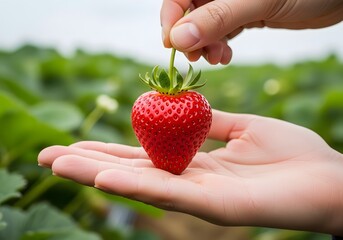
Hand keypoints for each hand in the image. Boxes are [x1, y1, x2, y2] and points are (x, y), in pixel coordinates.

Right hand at [38, 110, 342, 234]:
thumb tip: (185, 108)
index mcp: (197, 163)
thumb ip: (211, 122)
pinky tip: (105, 175)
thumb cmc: (291, 154)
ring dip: (99, 172)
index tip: (77, 140)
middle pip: (133, 170)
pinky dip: (136, 182)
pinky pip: (170, 192)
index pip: (143, 154)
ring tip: (61, 163)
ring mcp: (201, 198)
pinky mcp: (217, 208)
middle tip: (48, 155)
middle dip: (89, 163)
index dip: (109, 148)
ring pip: (142, 183)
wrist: (328, 177)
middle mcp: (190, 182)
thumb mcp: (244, 128)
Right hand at [160, 0, 342, 63]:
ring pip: (202, 25)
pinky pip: (219, 31)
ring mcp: (229, 1)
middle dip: (190, 37)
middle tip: (198, 58)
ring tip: (218, 59)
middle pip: (188, 12)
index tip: (172, 45)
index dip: (171, 19)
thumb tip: (178, 39)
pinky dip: (218, 46)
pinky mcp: (240, 13)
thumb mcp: (259, 1)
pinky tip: (225, 56)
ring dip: (205, 46)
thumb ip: (218, 18)